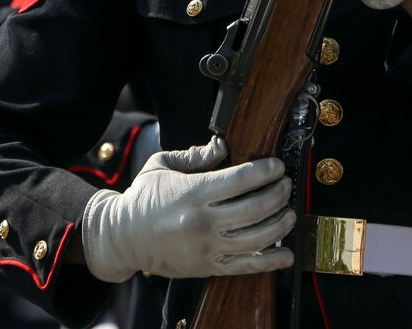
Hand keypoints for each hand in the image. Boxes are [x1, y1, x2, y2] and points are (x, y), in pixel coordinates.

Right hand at [81, 136, 294, 282]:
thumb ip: (196, 155)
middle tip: (286, 185)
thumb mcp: (163, 165)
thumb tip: (223, 145)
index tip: (277, 165)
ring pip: (256, 238)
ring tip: (290, 212)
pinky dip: (271, 262)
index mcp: (193, 192)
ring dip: (280, 224)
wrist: (122, 238)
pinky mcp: (207, 267)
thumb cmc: (144, 198)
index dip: (265, 171)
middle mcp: (202, 221)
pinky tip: (286, 254)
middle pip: (254, 208)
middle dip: (278, 194)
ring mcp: (206, 247)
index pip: (240, 179)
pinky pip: (246, 267)